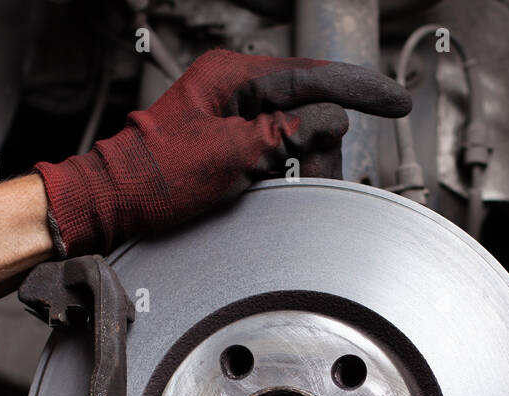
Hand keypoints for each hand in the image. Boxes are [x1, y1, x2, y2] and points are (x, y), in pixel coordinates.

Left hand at [34, 48, 410, 255]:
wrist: (112, 205)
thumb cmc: (153, 177)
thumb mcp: (231, 154)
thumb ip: (287, 133)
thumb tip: (331, 120)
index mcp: (232, 76)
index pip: (313, 77)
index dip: (360, 90)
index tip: (396, 100)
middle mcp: (234, 89)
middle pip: (308, 109)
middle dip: (319, 146)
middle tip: (313, 177)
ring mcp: (233, 116)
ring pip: (295, 134)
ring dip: (301, 164)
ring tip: (281, 187)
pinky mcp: (231, 144)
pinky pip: (276, 152)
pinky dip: (284, 172)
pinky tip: (277, 187)